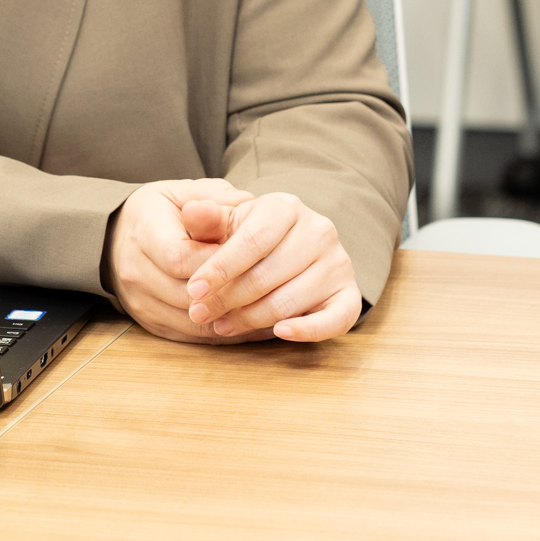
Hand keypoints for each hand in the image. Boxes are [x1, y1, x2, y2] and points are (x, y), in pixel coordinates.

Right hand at [102, 179, 257, 344]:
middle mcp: (135, 270)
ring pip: (190, 321)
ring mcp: (139, 301)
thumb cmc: (160, 212)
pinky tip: (248, 322)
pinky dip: (220, 331)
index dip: (218, 266)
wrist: (115, 237)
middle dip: (229, 294)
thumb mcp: (184, 193)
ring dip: (229, 318)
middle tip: (268, 290)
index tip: (252, 261)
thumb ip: (215, 198)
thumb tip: (247, 203)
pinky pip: (188, 335)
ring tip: (265, 309)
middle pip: (186, 295)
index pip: (179, 257)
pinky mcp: (149, 322)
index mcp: (143, 231)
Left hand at [183, 192, 359, 342]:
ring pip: (288, 301)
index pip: (252, 241)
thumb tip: (190, 211)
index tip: (193, 290)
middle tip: (199, 314)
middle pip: (267, 276)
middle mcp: (319, 231)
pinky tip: (280, 333)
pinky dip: (307, 330)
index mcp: (286, 208)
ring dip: (251, 319)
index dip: (220, 269)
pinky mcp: (349, 295)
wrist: (294, 248)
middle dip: (227, 299)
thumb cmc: (253, 237)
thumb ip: (209, 221)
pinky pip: (334, 320)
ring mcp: (338, 263)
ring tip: (222, 325)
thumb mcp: (229, 224)